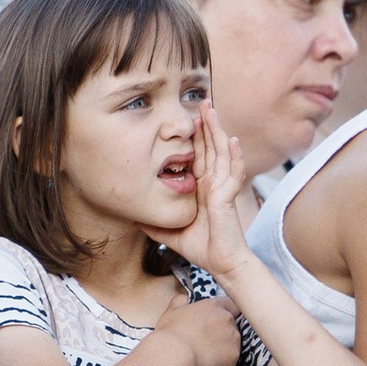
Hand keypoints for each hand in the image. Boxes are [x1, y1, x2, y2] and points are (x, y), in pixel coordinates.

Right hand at [163, 283, 247, 365]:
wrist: (173, 354)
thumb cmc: (171, 332)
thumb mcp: (172, 310)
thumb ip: (181, 301)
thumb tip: (184, 299)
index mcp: (215, 306)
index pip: (232, 305)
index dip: (224, 314)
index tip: (215, 322)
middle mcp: (228, 321)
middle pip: (233, 326)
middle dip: (223, 333)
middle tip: (206, 342)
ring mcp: (233, 340)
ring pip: (233, 345)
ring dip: (223, 349)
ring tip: (205, 355)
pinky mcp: (232, 359)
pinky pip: (230, 362)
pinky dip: (221, 365)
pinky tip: (207, 365)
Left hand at [164, 111, 252, 285]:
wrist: (221, 264)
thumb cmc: (201, 247)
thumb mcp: (168, 231)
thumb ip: (152, 222)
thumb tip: (132, 217)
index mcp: (201, 187)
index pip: (198, 155)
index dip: (195, 136)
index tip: (187, 118)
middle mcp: (213, 183)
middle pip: (210, 146)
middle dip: (206, 124)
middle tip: (201, 101)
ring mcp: (222, 188)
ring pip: (221, 153)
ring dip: (217, 130)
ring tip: (211, 109)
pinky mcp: (228, 197)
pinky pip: (233, 173)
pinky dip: (234, 156)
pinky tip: (233, 140)